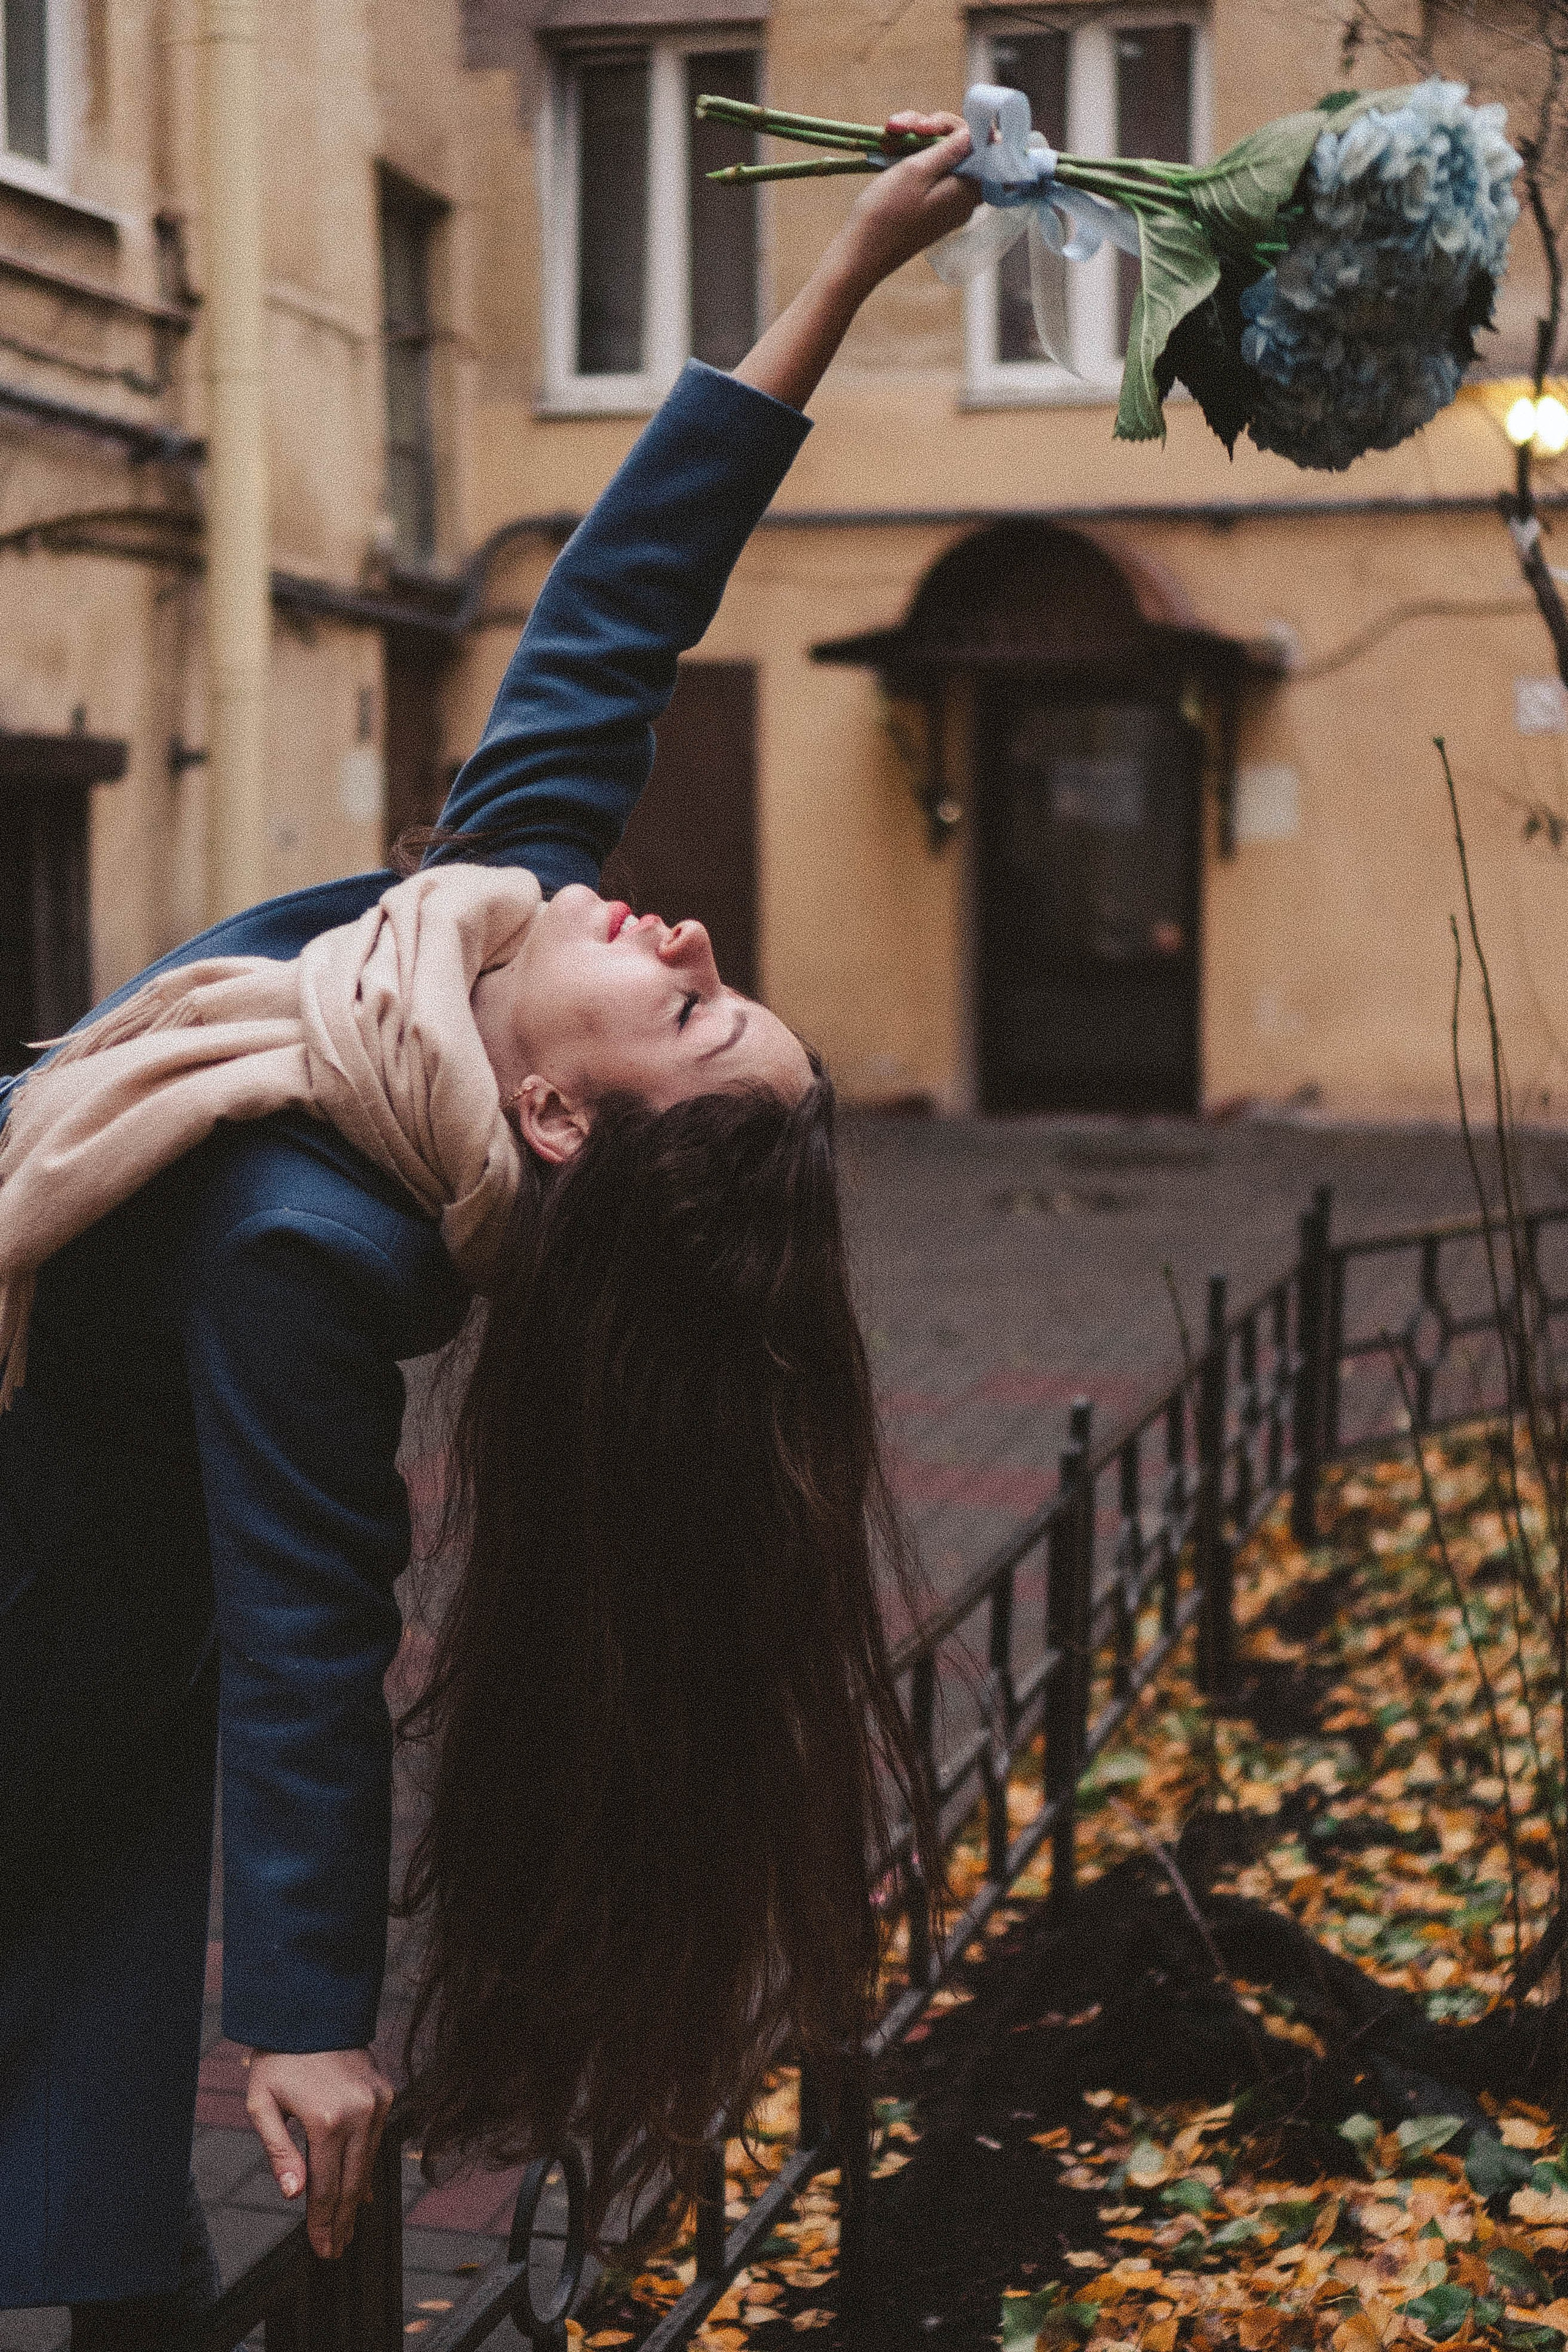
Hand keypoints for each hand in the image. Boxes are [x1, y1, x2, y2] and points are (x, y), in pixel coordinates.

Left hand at [243, 2046, 395, 2258]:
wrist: (311, 2010)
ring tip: (346, 2229)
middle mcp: (360, 2113)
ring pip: (368, 2164)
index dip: (321, 2222)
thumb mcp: (263, 2105)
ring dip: (356, 2199)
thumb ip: (279, 2152)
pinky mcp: (384, 2093)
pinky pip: (377, 2141)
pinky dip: (368, 2168)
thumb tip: (294, 2195)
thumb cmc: (279, 2059)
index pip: (325, 2186)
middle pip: (352, 2183)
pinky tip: (361, 2192)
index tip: (321, 2250)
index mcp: (326, 2120)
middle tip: (336, 2251)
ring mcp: (377, 2102)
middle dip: (342, 2221)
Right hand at [835, 114, 978, 293]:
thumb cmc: (887, 212)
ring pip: (941, 156)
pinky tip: (889, 151)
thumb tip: (979, 134)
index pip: (982, 144)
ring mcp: (947, 204)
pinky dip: (911, 157)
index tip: (928, 125)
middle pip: (960, 147)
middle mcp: (964, 198)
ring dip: (915, 140)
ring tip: (888, 138)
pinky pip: (929, 173)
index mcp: (968, 189)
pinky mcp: (930, 207)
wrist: (861, 253)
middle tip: (899, 127)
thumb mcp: (918, 170)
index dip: (956, 127)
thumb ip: (951, 149)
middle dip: (930, 130)